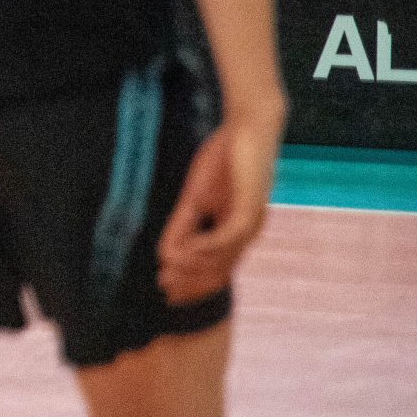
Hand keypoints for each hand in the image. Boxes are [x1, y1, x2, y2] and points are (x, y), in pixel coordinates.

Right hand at [157, 111, 282, 304]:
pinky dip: (205, 246)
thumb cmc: (224, 157)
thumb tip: (166, 252)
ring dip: (194, 267)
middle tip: (164, 288)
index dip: (190, 283)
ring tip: (169, 270)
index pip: (215, 269)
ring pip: (223, 258)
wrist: (249, 127)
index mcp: (235, 231)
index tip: (166, 289)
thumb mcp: (196, 195)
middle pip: (219, 271)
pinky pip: (227, 236)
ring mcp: (251, 222)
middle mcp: (246, 233)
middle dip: (190, 282)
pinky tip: (185, 250)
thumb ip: (183, 223)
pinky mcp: (250, 207)